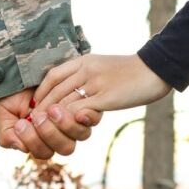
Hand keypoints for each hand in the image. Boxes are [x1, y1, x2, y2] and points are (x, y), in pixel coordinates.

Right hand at [0, 88, 97, 158]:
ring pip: (81, 135)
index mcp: (43, 140)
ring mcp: (76, 121)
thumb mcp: (6, 114)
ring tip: (53, 109)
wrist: (28, 68)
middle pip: (66, 148)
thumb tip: (21, 147)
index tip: (22, 123)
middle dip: (50, 133)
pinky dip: (85, 117)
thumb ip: (8, 135)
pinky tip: (78, 111)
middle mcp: (62, 134)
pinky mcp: (87, 106)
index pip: (44, 152)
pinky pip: (92, 118)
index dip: (34, 141)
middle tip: (38, 116)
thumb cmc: (15, 94)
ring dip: (66, 124)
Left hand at [34, 54, 171, 121]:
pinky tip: (63, 127)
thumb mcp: (104, 66)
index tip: (35, 104)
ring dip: (51, 116)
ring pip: (64, 101)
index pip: (54, 75)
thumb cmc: (131, 71)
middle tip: (32, 121)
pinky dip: (67, 119)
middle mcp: (87, 70)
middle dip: (41, 107)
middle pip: (55, 90)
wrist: (155, 69)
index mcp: (85, 61)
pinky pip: (80, 109)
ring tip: (42, 127)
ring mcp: (96, 83)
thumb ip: (88, 75)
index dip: (41, 91)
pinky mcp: (106, 97)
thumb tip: (75, 89)